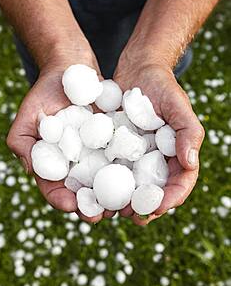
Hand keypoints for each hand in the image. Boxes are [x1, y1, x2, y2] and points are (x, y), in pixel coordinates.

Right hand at [6, 52, 113, 222]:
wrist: (73, 69)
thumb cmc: (46, 90)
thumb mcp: (27, 114)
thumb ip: (21, 141)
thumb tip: (31, 171)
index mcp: (53, 163)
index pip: (54, 188)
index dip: (61, 199)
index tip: (72, 205)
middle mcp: (74, 163)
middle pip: (82, 192)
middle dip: (92, 207)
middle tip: (103, 214)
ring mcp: (94, 154)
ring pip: (104, 182)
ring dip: (113, 197)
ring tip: (124, 205)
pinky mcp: (112, 142)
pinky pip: (120, 160)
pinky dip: (127, 173)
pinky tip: (137, 180)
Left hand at [113, 62, 204, 225]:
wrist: (137, 70)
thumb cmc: (162, 86)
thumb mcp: (178, 105)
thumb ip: (188, 132)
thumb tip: (190, 163)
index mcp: (177, 154)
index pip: (180, 182)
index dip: (172, 198)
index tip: (159, 207)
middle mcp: (157, 160)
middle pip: (155, 191)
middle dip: (145, 207)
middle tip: (132, 215)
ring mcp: (136, 157)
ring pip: (132, 187)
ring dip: (124, 202)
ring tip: (113, 211)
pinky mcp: (117, 150)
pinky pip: (112, 171)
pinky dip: (106, 184)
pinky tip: (95, 191)